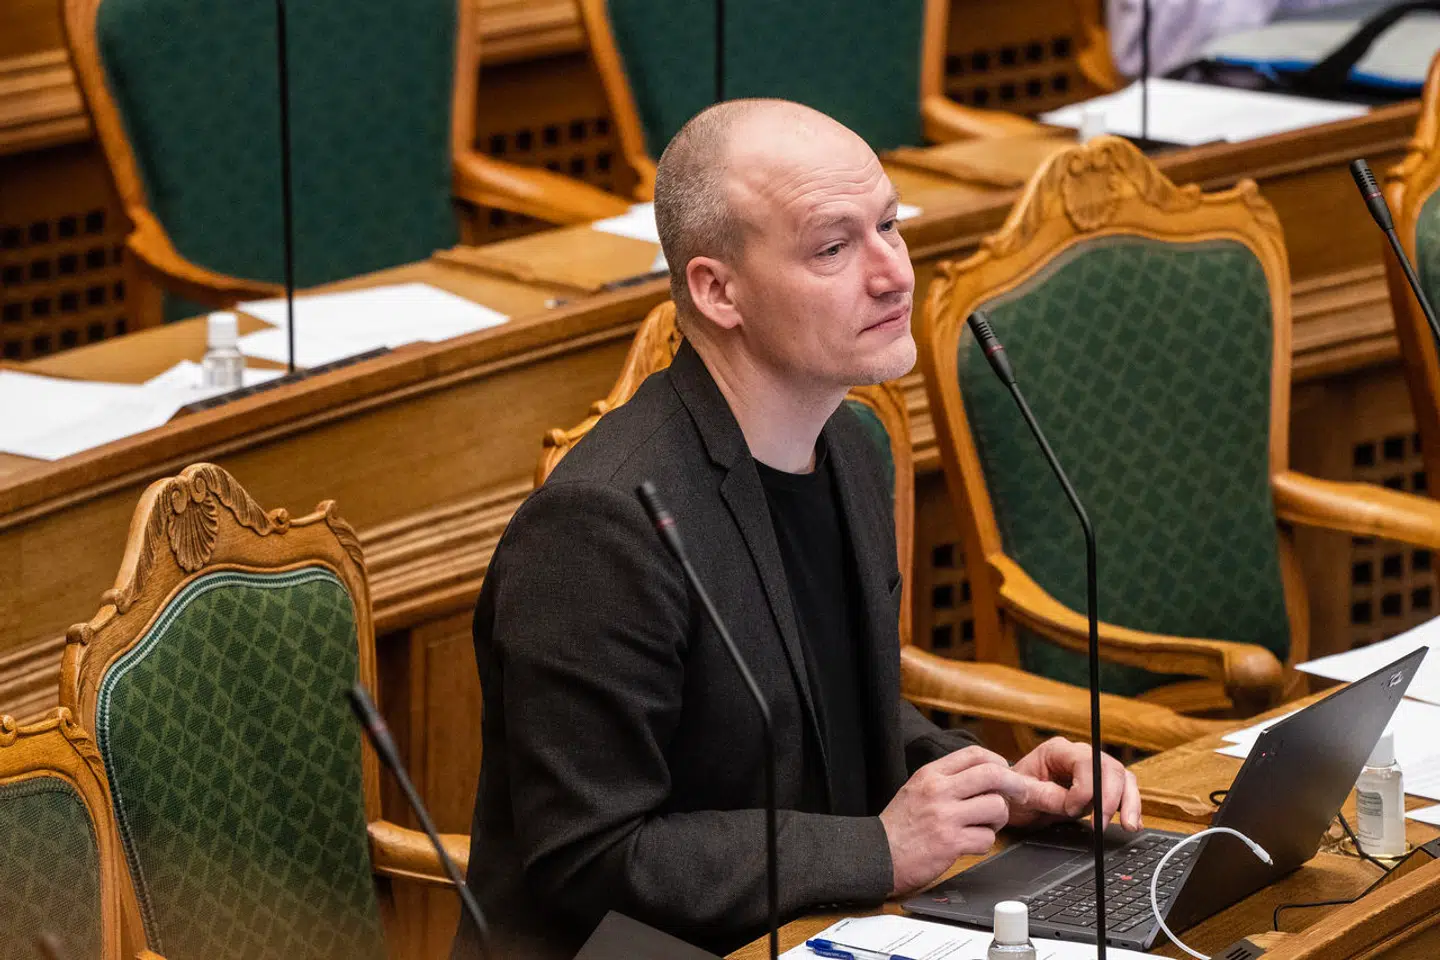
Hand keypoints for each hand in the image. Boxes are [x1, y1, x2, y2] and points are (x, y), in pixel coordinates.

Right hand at [879, 745, 1036, 895]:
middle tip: (1022, 795)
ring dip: (998, 820)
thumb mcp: (917, 788)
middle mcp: (938, 790)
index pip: (975, 754)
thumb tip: (988, 774)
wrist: (876, 854)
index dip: (999, 762)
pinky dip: (984, 843)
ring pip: (996, 808)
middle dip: (1015, 785)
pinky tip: (970, 844)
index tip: (1006, 773)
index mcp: (930, 774)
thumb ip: (947, 779)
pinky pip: (988, 839)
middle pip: (993, 774)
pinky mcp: (950, 843)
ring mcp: (945, 816)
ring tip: (984, 826)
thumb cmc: (900, 825)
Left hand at [1007, 737, 1141, 831]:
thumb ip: (1046, 797)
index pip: (1085, 762)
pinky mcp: (1099, 786)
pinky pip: (1122, 791)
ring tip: (1129, 825)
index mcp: (1056, 751)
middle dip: (1112, 797)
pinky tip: (1132, 822)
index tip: (1071, 810)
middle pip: (1110, 768)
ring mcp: (1091, 769)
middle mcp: (1078, 755)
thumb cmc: (1013, 793)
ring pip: (1122, 778)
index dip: (1084, 788)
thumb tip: (1073, 805)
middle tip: (1103, 824)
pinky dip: (1129, 806)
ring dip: (1129, 802)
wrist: (1012, 799)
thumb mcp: (1020, 795)